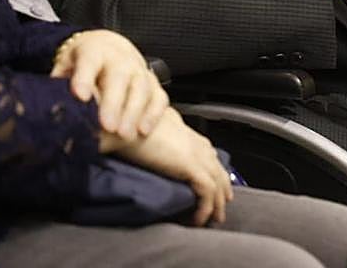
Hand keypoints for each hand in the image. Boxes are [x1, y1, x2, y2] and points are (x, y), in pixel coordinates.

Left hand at [52, 30, 168, 141]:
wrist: (108, 47)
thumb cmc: (83, 62)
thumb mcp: (65, 66)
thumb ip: (58, 86)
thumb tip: (48, 111)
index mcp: (94, 51)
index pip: (89, 62)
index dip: (84, 78)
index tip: (80, 96)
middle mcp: (120, 59)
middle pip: (120, 77)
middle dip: (114, 102)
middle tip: (108, 126)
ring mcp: (139, 69)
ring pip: (142, 87)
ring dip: (134, 112)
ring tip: (125, 135)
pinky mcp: (153, 82)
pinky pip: (159, 97)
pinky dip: (153, 113)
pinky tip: (143, 130)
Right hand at [102, 108, 231, 226]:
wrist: (124, 126)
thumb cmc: (130, 127)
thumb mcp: (149, 129)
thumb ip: (159, 136)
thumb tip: (154, 144)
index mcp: (188, 134)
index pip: (209, 153)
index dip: (214, 170)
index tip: (214, 185)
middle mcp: (196, 143)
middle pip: (218, 169)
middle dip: (222, 190)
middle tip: (221, 207)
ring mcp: (196, 153)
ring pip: (217, 182)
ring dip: (217, 204)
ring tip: (212, 219)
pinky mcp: (191, 165)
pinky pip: (207, 191)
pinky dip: (205, 208)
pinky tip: (198, 219)